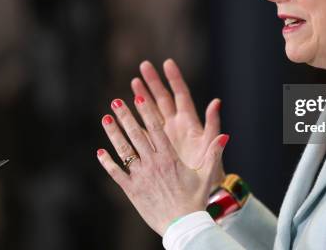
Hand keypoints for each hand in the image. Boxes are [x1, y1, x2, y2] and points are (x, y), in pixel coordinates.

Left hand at [97, 96, 229, 234]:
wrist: (183, 226)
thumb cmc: (195, 200)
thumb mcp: (207, 175)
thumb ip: (214, 152)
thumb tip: (225, 135)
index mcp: (170, 158)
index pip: (156, 129)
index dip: (146, 112)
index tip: (139, 98)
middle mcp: (153, 164)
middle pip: (137, 135)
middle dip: (126, 116)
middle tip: (116, 102)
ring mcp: (141, 176)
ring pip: (124, 150)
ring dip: (114, 133)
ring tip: (105, 118)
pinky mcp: (132, 190)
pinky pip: (116, 173)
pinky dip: (107, 162)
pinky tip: (99, 152)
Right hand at [131, 59, 225, 188]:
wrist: (202, 193)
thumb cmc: (212, 172)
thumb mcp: (210, 147)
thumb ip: (213, 125)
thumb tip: (217, 101)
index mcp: (190, 124)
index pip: (181, 95)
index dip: (174, 79)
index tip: (167, 63)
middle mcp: (177, 126)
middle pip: (163, 99)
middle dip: (154, 83)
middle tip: (143, 66)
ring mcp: (165, 136)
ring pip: (151, 113)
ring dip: (142, 98)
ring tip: (133, 82)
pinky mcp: (156, 149)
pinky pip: (143, 132)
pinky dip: (133, 123)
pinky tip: (123, 114)